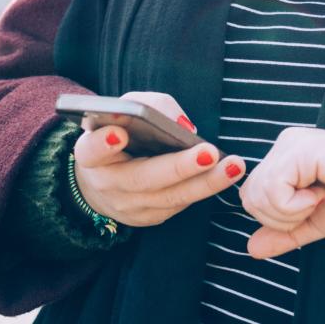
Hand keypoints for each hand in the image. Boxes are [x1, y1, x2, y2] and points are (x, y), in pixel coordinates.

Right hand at [72, 91, 245, 227]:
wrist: (103, 181)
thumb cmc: (119, 134)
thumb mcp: (124, 112)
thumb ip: (148, 107)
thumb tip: (182, 125)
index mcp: (91, 155)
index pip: (92, 150)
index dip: (103, 144)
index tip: (119, 133)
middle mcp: (107, 184)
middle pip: (143, 178)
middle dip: (179, 166)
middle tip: (209, 153)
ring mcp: (128, 206)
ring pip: (170, 197)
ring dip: (206, 183)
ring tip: (234, 166)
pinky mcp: (149, 217)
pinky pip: (180, 203)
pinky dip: (204, 188)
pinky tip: (227, 174)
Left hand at [239, 127, 324, 258]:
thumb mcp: (316, 222)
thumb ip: (284, 234)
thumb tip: (251, 249)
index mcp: (286, 159)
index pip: (252, 196)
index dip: (275, 217)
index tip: (311, 207)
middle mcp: (284, 146)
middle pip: (250, 197)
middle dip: (280, 218)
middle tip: (315, 205)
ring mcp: (291, 145)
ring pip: (258, 195)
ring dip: (290, 212)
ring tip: (319, 198)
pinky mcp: (299, 150)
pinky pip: (274, 190)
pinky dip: (295, 205)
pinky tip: (320, 194)